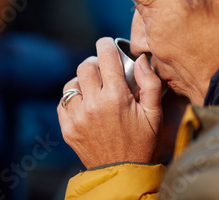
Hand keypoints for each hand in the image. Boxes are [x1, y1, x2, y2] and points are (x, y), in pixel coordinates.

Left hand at [57, 37, 162, 168]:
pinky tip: (85, 102)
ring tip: (94, 87)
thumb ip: (150, 83)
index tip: (107, 44)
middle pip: (85, 66)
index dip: (106, 45)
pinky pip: (63, 102)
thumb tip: (141, 59)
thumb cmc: (143, 143)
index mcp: (117, 96)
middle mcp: (94, 104)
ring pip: (72, 83)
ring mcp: (78, 117)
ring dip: (83, 80)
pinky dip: (73, 98)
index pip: (105, 56)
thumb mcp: (155, 113)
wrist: (124, 173)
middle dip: (95, 62)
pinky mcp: (68, 129)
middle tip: (104, 69)